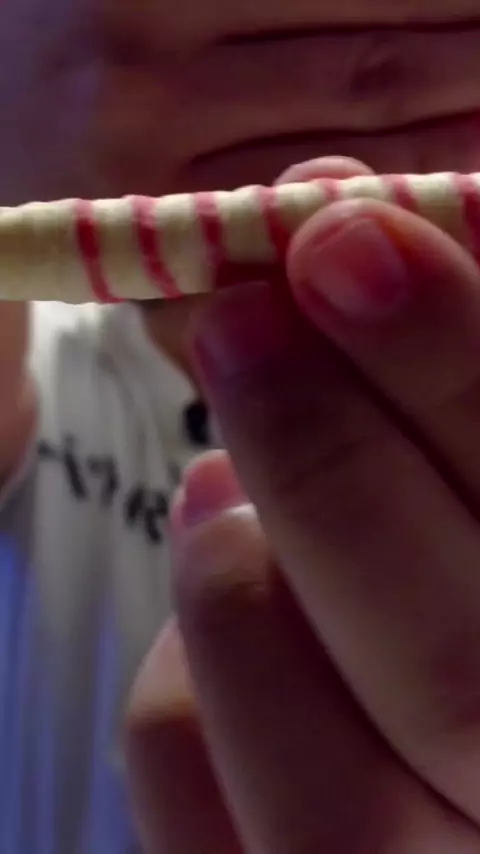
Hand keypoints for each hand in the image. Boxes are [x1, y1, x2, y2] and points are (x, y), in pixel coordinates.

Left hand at [126, 155, 479, 852]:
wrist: (445, 683)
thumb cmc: (455, 519)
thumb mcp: (469, 437)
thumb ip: (447, 369)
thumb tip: (352, 221)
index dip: (460, 374)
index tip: (344, 231)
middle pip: (454, 678)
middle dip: (330, 465)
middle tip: (243, 309)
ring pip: (322, 786)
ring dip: (240, 586)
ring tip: (215, 477)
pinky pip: (195, 797)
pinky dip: (180, 683)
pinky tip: (221, 569)